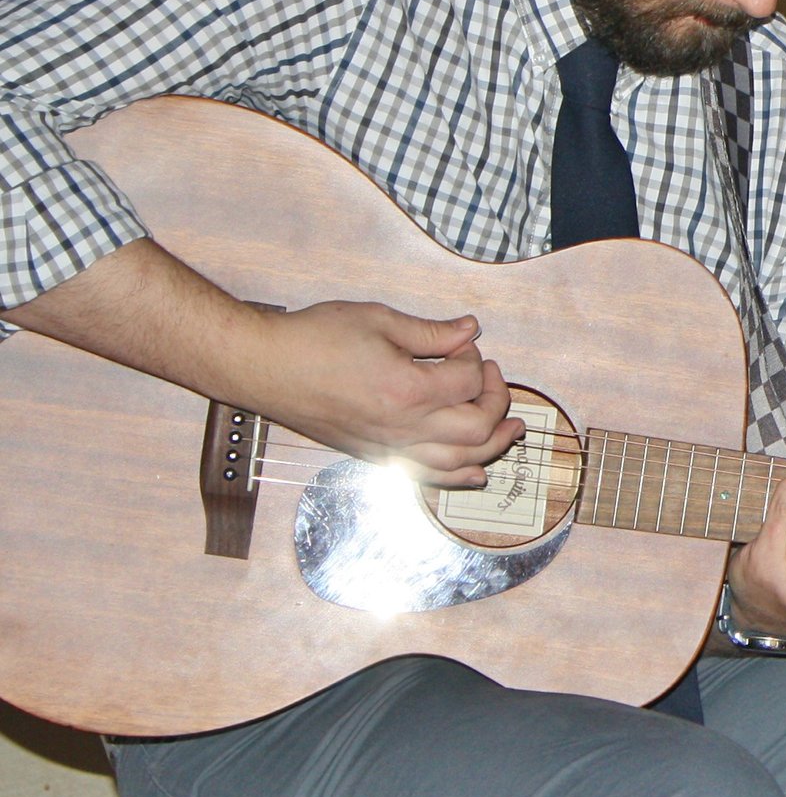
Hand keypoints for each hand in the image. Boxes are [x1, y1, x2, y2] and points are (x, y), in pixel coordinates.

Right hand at [247, 304, 520, 486]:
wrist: (262, 366)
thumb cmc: (312, 339)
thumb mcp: (378, 320)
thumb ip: (431, 331)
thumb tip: (470, 330)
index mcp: (406, 390)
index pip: (467, 381)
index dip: (474, 358)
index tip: (463, 343)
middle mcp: (401, 427)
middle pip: (477, 428)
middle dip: (498, 402)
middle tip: (494, 378)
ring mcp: (387, 447)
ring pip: (459, 462)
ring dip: (492, 446)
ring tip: (512, 430)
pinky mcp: (373, 457)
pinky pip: (426, 477)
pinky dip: (457, 476)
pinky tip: (474, 471)